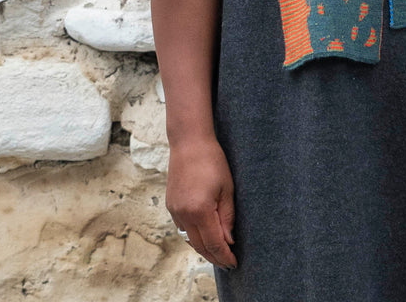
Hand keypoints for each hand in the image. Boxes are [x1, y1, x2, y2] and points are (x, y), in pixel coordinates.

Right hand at [166, 136, 237, 269]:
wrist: (189, 142)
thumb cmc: (212, 161)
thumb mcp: (227, 188)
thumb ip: (227, 217)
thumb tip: (228, 240)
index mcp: (200, 210)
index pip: (213, 243)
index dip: (224, 255)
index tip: (234, 263)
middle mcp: (183, 214)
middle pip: (199, 245)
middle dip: (214, 256)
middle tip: (227, 263)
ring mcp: (174, 210)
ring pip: (190, 238)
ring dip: (203, 247)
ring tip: (218, 252)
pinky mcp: (171, 205)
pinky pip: (183, 227)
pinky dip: (194, 235)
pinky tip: (204, 234)